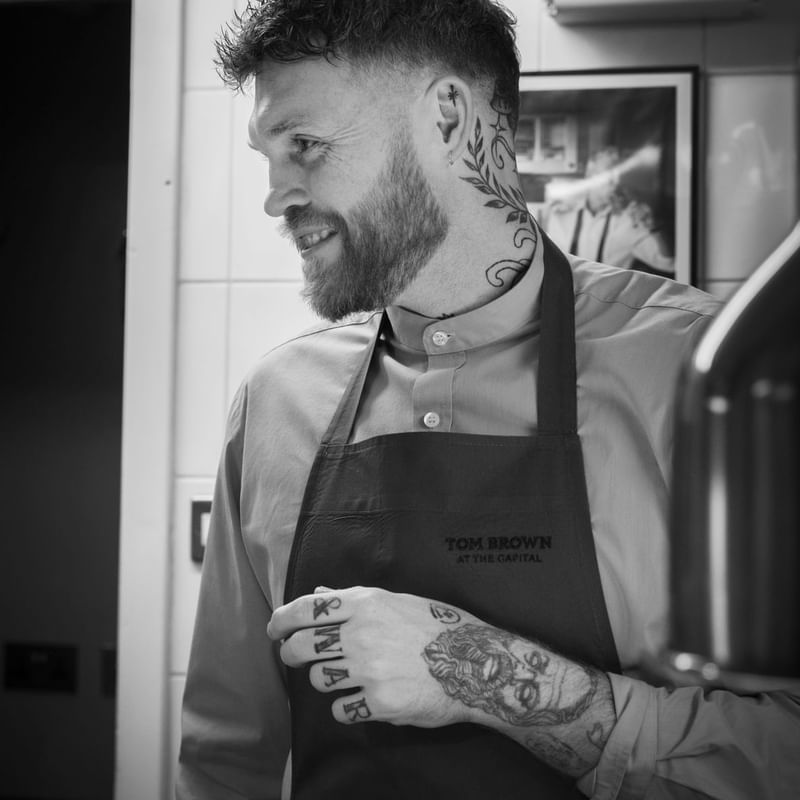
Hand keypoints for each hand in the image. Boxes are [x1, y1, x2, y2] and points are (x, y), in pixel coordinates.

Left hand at [267, 586, 478, 727]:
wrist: (474, 664)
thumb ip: (354, 600)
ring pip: (318, 680)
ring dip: (323, 679)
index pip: (306, 609)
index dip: (282, 619)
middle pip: (301, 646)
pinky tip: (359, 700)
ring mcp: (369, 670)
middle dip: (292, 652)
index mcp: (366, 604)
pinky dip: (345, 708)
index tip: (275, 629)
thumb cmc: (437, 626)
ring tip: (342, 677)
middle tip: (296, 656)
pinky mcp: (379, 704)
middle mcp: (361, 634)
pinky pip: (341, 710)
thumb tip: (320, 594)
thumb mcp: (396, 601)